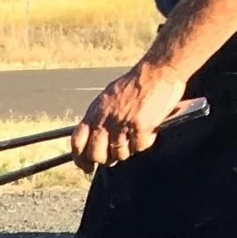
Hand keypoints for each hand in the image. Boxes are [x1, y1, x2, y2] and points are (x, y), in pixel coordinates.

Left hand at [73, 56, 191, 168]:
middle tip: (114, 157)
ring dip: (128, 151)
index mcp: (95, 112)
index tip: (87, 168)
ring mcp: (122, 123)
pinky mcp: (140, 126)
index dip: (80, 159)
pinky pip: (139, 147)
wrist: (159, 69)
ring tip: (135, 137)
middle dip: (105, 160)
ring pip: (119, 154)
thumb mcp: (108, 98)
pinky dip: (145, 142)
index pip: (77, 142)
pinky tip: (149, 130)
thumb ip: (98, 118)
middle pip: (96, 154)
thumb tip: (91, 141)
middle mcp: (105, 119)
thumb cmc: (135, 84)